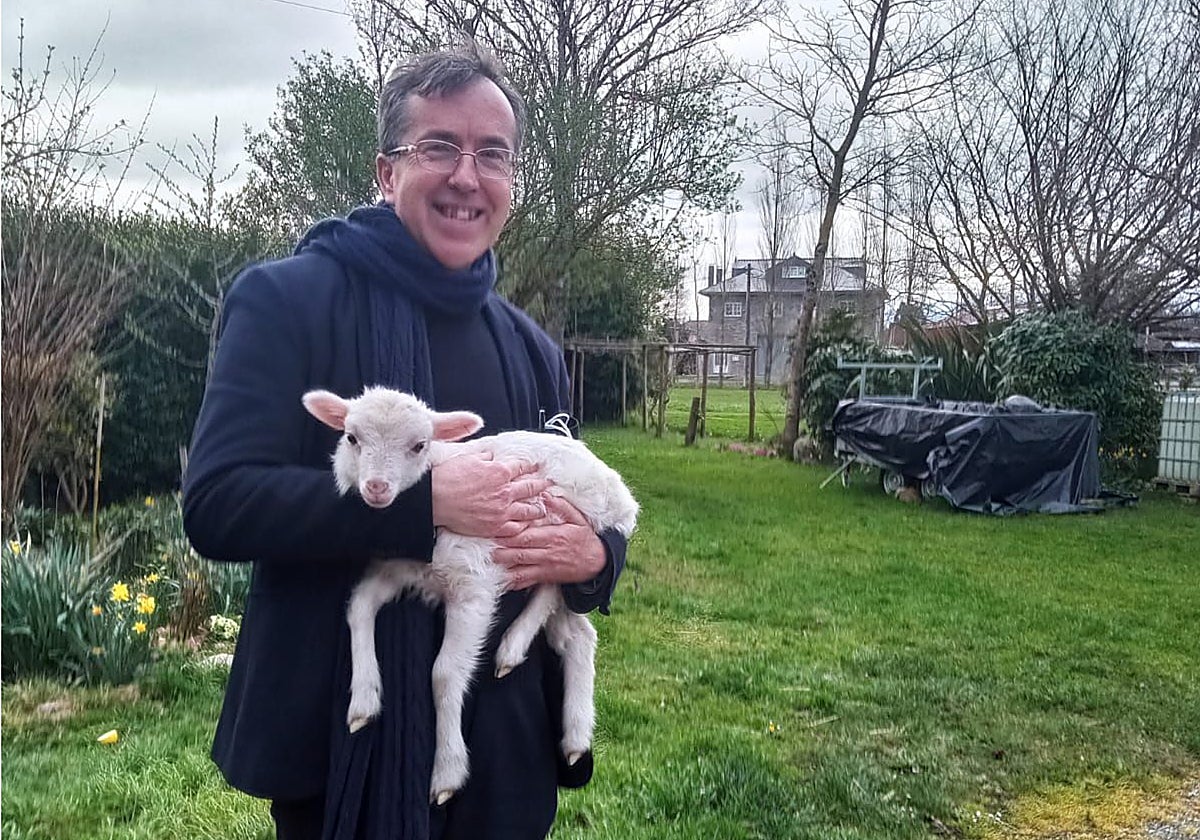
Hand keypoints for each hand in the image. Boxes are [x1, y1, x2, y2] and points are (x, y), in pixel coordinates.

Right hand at [432, 452, 551, 537]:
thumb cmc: (449, 477)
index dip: (532, 467)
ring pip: (528, 511)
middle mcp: (505, 491)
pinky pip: (515, 529)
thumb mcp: (469, 458)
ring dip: (538, 508)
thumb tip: (492, 457)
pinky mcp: (494, 527)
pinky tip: (527, 526)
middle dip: (542, 486)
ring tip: (544, 508)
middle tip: (550, 486)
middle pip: (531, 488)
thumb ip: (486, 458)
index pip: (523, 467)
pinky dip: (524, 527)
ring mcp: (501, 511)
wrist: (434, 498)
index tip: (538, 467)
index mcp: (500, 472)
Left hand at [491, 494, 605, 589]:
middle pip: (519, 552)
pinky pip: (526, 581)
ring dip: (503, 567)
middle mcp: (547, 553)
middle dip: (501, 551)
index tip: (496, 529)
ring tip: (488, 563)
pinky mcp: (544, 577)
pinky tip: (500, 580)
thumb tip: (546, 495)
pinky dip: (512, 582)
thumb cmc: (585, 538)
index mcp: (553, 536)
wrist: (597, 563)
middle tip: (485, 547)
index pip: (527, 535)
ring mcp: (545, 567)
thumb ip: (562, 506)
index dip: (510, 534)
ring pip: (520, 568)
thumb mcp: (578, 518)